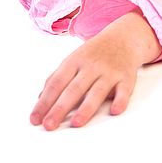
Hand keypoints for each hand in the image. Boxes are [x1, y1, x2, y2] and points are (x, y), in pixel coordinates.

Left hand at [30, 13, 147, 130]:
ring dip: (87, 106)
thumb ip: (57, 77)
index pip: (57, 83)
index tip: (35, 119)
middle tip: (49, 125)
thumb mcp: (73, 59)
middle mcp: (92, 66)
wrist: (124, 37)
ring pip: (97, 90)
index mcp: (74, 61)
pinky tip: (115, 111)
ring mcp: (110, 71)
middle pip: (74, 88)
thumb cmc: (94, 53)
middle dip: (60, 107)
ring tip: (76, 123)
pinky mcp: (126, 77)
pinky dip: (120, 100)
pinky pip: (124, 90)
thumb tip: (40, 99)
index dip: (45, 101)